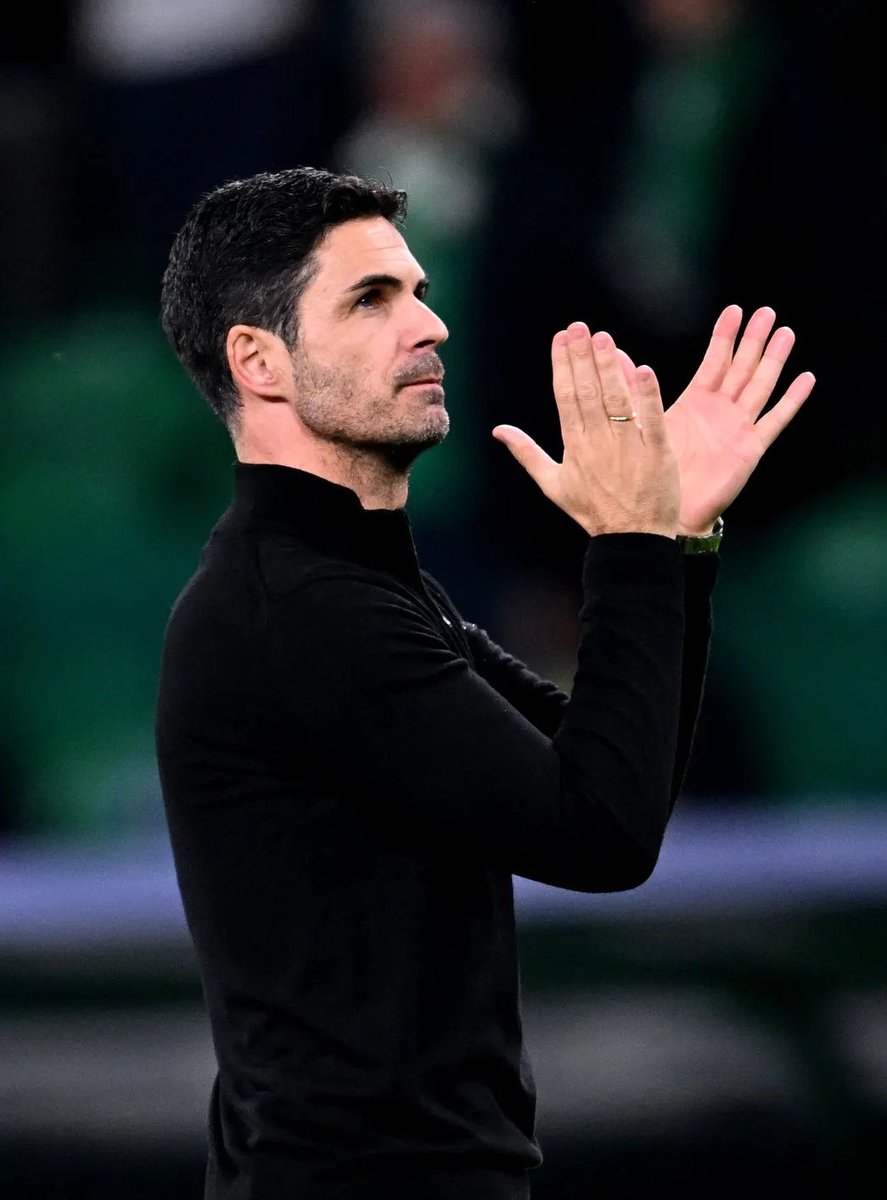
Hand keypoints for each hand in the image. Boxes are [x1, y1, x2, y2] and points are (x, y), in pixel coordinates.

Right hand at [492, 322, 679, 537]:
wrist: (631, 539)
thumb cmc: (593, 512)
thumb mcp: (553, 484)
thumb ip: (526, 453)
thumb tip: (498, 430)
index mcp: (574, 447)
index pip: (565, 398)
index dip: (562, 365)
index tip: (561, 338)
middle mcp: (598, 443)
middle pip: (588, 392)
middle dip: (582, 357)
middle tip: (580, 327)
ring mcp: (628, 447)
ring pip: (616, 400)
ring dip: (609, 367)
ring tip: (604, 338)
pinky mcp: (657, 453)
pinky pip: (651, 419)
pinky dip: (646, 395)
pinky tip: (641, 369)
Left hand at [636, 305, 814, 534]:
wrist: (668, 511)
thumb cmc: (655, 471)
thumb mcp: (645, 424)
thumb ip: (634, 390)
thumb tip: (614, 357)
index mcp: (696, 402)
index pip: (714, 361)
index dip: (724, 336)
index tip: (734, 310)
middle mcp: (720, 411)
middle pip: (742, 367)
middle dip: (754, 339)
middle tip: (767, 311)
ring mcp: (738, 427)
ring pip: (760, 386)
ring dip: (773, 360)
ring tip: (786, 333)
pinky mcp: (750, 448)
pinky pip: (774, 420)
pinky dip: (791, 400)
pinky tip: (805, 379)